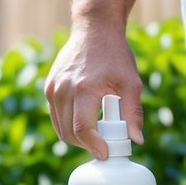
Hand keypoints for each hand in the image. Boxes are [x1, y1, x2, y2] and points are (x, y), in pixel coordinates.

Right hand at [44, 23, 143, 159]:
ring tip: (96, 131)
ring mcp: (53, 89)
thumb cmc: (115, 56)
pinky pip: (56, 117)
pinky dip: (69, 124)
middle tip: (104, 144)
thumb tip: (136, 141)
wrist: (94, 30)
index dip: (94, 146)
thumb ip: (133, 113)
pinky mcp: (49, 88)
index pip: (82, 129)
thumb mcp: (131, 83)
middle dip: (87, 145)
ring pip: (60, 128)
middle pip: (69, 134)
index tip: (105, 154)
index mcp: (84, 89)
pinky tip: (85, 118)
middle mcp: (63, 90)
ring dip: (77, 137)